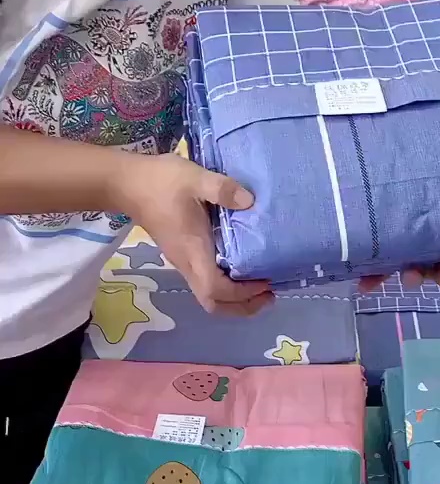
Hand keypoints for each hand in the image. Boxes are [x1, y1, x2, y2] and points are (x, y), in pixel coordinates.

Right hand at [117, 153, 272, 315]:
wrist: (126, 183)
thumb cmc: (160, 182)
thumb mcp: (195, 178)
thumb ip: (223, 189)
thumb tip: (250, 202)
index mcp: (192, 250)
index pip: (215, 290)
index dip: (242, 293)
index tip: (265, 281)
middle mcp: (187, 263)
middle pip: (213, 303)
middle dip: (242, 305)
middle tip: (268, 293)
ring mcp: (182, 260)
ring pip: (209, 295)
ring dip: (235, 297)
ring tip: (260, 283)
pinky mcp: (182, 253)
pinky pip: (206, 280)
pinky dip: (226, 283)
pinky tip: (241, 264)